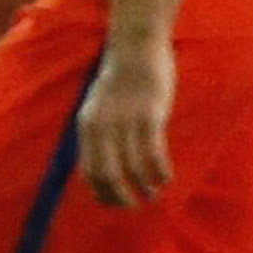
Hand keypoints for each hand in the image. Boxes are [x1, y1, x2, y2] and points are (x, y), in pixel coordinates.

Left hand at [77, 39, 176, 206]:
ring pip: (133, 168)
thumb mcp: (98, 106)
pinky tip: (166, 178)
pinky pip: (153, 153)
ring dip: (145, 187)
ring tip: (154, 194)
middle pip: (108, 175)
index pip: (89, 171)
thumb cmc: (120, 79)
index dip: (102, 193)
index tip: (116, 203)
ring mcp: (125, 121)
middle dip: (121, 197)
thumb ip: (98, 132)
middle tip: (136, 205)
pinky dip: (159, 171)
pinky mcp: (149, 115)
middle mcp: (102, 126)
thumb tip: (103, 162)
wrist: (135, 46)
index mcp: (87, 125)